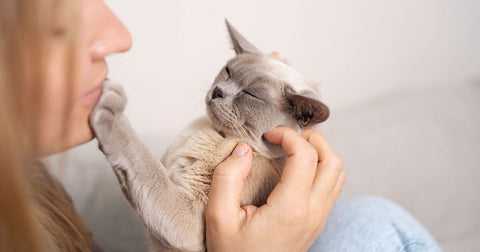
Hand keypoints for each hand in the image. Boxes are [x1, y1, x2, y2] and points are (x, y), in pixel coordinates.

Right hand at [205, 127, 344, 250]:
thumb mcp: (218, 217)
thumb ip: (227, 178)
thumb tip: (243, 150)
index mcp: (290, 209)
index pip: (307, 156)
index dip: (289, 136)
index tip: (269, 134)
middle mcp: (312, 213)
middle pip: (333, 161)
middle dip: (312, 139)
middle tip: (286, 136)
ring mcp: (318, 219)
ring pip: (338, 174)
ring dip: (320, 153)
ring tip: (293, 148)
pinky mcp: (317, 223)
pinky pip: (332, 187)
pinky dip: (321, 168)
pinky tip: (297, 168)